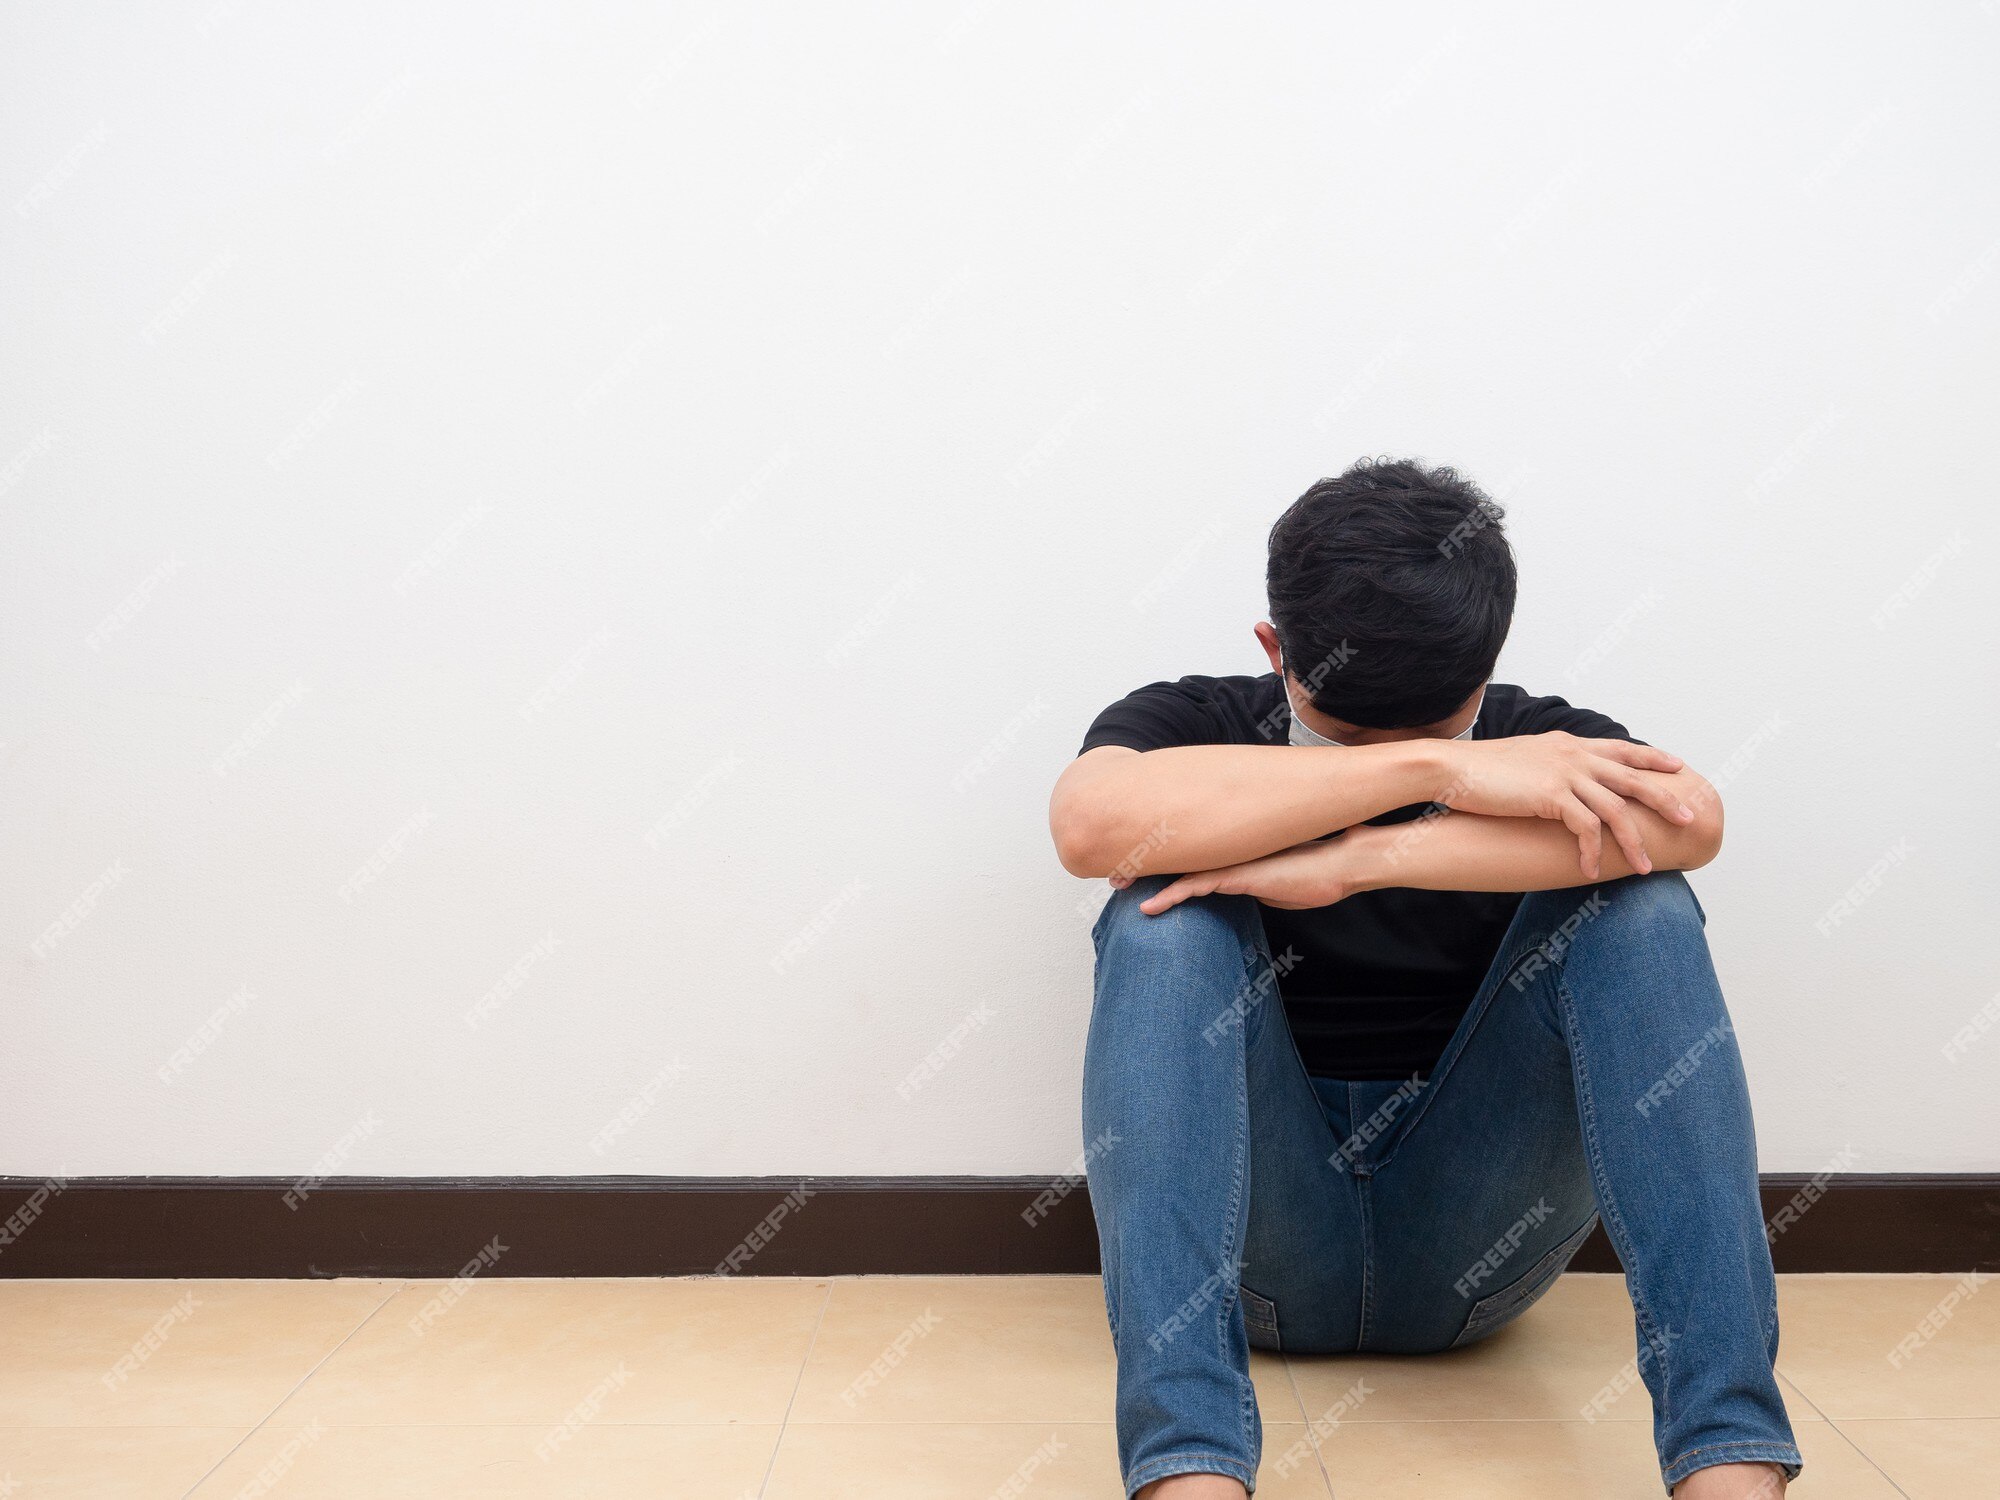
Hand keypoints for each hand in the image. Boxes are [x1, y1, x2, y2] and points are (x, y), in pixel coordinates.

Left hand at [1134, 836, 1359, 916]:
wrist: (1344, 862)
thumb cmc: (1321, 873)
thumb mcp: (1283, 880)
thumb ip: (1262, 879)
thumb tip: (1255, 885)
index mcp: (1237, 855)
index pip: (1193, 857)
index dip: (1165, 862)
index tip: (1140, 869)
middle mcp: (1230, 854)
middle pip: (1178, 857)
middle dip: (1145, 865)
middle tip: (1116, 874)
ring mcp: (1233, 861)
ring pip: (1180, 867)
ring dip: (1149, 880)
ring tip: (1120, 886)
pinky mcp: (1238, 875)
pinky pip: (1196, 885)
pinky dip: (1171, 897)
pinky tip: (1150, 908)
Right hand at [1435, 733, 1691, 879]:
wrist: (1450, 767)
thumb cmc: (1477, 769)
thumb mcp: (1521, 759)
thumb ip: (1547, 766)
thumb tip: (1556, 783)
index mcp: (1568, 744)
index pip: (1621, 749)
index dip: (1652, 757)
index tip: (1677, 767)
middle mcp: (1572, 755)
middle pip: (1632, 777)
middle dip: (1663, 799)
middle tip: (1688, 817)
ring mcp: (1564, 774)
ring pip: (1615, 809)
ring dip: (1633, 842)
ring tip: (1645, 866)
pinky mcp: (1550, 796)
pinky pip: (1585, 828)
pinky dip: (1592, 852)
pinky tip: (1591, 871)